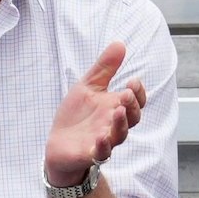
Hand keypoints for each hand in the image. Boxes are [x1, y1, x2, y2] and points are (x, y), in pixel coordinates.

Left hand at [44, 42, 144, 187]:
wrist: (59, 144)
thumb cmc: (77, 116)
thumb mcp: (88, 86)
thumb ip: (104, 68)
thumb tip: (119, 43)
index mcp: (115, 107)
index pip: (137, 101)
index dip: (139, 92)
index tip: (133, 81)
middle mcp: (113, 124)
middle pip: (133, 118)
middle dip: (132, 106)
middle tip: (126, 94)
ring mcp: (104, 140)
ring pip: (120, 135)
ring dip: (121, 124)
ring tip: (118, 111)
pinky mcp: (90, 153)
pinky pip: (101, 153)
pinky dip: (103, 146)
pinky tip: (100, 137)